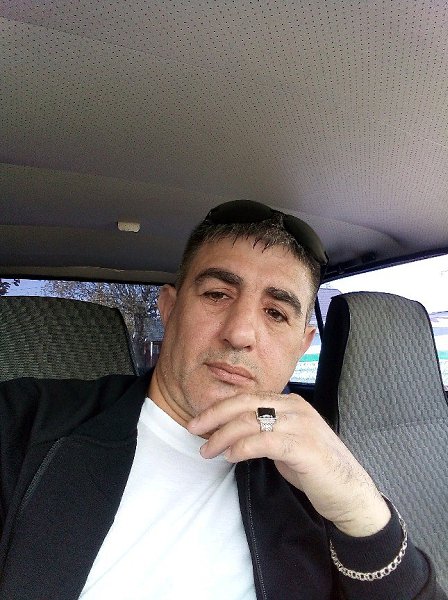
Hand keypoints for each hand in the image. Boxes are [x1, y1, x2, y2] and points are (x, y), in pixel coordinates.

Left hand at [187, 392, 390, 536]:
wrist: (349, 492)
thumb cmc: (314, 468)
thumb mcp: (286, 442)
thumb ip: (264, 431)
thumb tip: (230, 432)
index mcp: (290, 402)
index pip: (247, 397)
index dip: (219, 407)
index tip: (199, 421)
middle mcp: (295, 407)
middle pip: (245, 403)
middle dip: (214, 416)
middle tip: (192, 430)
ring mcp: (301, 425)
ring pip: (250, 421)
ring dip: (222, 436)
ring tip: (207, 450)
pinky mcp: (303, 447)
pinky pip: (264, 441)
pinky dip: (242, 448)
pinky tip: (230, 457)